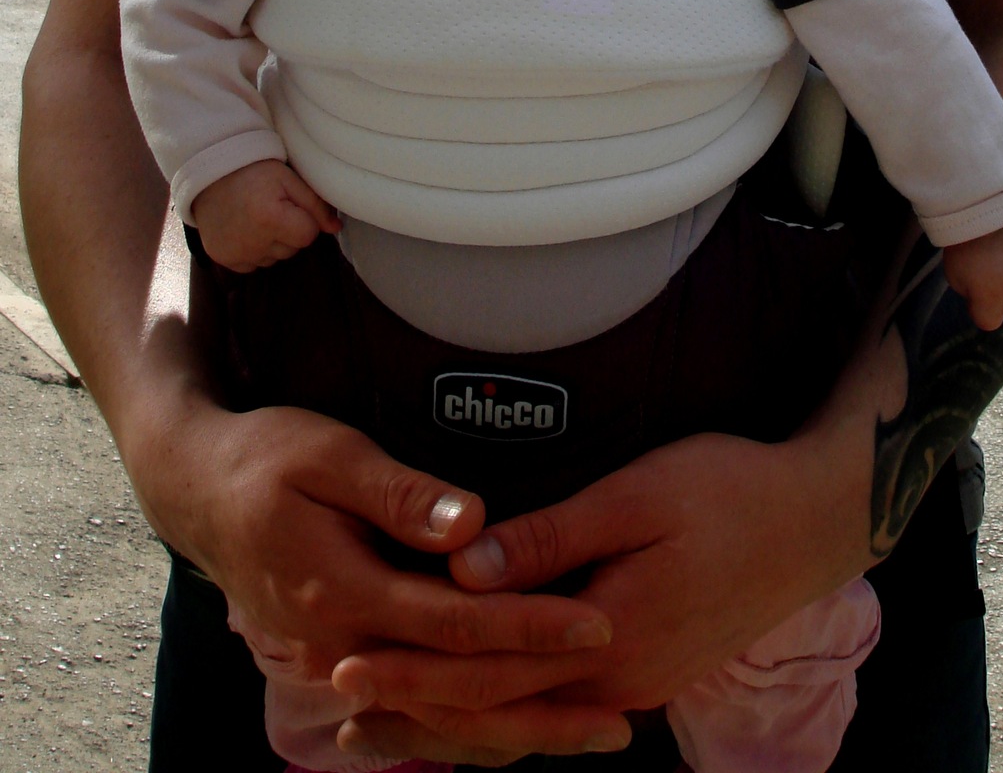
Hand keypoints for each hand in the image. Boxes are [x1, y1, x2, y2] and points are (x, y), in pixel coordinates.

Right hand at [131, 393, 622, 765]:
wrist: (197, 493)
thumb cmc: (267, 457)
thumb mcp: (330, 452)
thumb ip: (400, 494)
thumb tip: (474, 524)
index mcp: (342, 590)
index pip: (454, 625)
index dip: (528, 628)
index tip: (596, 626)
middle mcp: (337, 646)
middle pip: (452, 695)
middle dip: (538, 709)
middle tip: (619, 719)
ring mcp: (332, 664)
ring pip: (433, 718)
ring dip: (511, 732)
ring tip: (590, 734)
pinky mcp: (336, 664)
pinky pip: (411, 711)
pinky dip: (467, 727)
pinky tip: (520, 729)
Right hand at [191, 161, 339, 270]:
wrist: (211, 174)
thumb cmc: (254, 172)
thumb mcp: (289, 179)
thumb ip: (316, 205)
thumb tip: (336, 229)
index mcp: (270, 219)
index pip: (308, 235)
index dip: (304, 219)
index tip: (290, 204)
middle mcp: (251, 242)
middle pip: (292, 250)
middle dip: (289, 231)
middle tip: (272, 207)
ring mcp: (235, 254)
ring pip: (274, 259)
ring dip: (272, 242)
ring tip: (257, 217)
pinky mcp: (223, 259)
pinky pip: (253, 264)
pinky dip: (254, 250)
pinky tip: (245, 228)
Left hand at [333, 427, 871, 759]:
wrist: (814, 522)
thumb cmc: (728, 489)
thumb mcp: (640, 494)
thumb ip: (553, 535)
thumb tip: (466, 568)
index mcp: (609, 635)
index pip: (487, 671)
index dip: (412, 671)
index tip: (345, 666)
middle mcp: (618, 680)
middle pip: (498, 711)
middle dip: (416, 711)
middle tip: (338, 709)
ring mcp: (637, 685)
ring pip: (526, 720)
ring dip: (454, 724)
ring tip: (384, 726)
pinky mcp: (649, 672)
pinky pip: (559, 709)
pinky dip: (505, 714)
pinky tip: (476, 708)